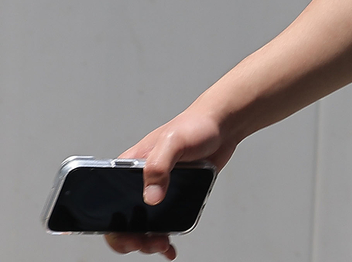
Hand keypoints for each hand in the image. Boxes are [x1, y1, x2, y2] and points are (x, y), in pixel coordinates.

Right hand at [105, 108, 235, 258]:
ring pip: (143, 226)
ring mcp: (158, 190)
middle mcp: (140, 182)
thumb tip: (151, 197)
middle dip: (129, 238)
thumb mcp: (174, 141)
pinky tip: (169, 248)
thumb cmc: (195, 125)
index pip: (106, 201)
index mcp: (129, 167)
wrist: (223, 126)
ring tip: (161, 244)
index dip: (109, 223)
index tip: (121, 235)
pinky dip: (164, 238)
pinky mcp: (175, 195)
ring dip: (148, 241)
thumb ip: (159, 165)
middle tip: (146, 242)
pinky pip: (164, 222)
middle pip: (123, 220)